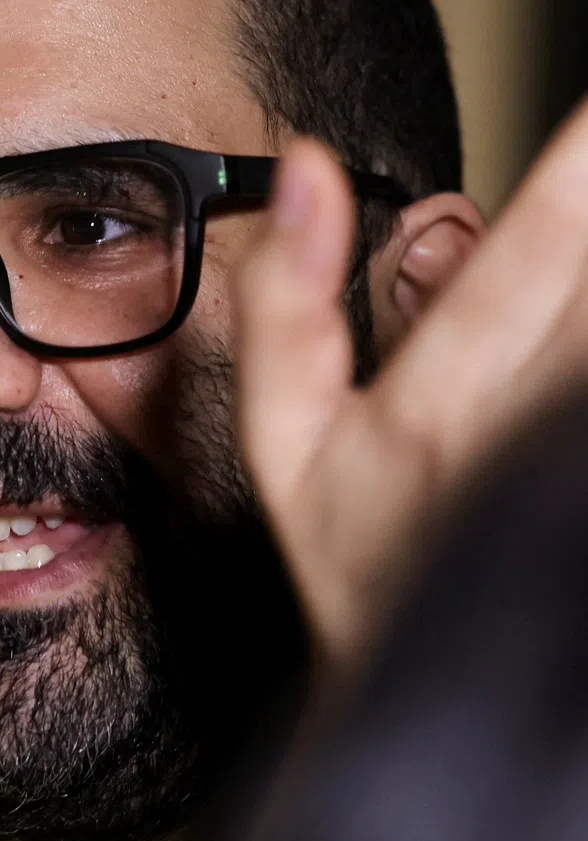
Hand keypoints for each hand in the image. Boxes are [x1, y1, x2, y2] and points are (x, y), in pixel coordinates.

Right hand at [233, 95, 587, 665]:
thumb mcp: (282, 434)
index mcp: (439, 405)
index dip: (580, 168)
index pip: (531, 257)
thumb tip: (308, 170)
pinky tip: (570, 322)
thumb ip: (284, 301)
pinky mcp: (583, 481)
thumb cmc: (357, 546)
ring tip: (571, 239)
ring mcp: (574, 461)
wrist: (438, 672)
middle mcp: (535, 429)